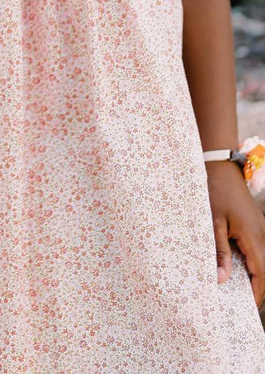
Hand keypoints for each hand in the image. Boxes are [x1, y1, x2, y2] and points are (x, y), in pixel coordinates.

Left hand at [205, 159, 264, 307]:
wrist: (220, 166)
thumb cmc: (215, 191)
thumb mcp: (213, 223)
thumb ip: (219, 251)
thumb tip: (221, 279)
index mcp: (253, 237)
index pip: (261, 275)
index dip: (256, 293)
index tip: (245, 307)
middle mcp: (262, 234)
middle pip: (264, 269)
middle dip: (254, 285)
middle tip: (237, 299)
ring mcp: (260, 228)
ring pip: (261, 258)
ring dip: (251, 272)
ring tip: (233, 283)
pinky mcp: (254, 223)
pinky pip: (256, 247)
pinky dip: (249, 259)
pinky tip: (233, 261)